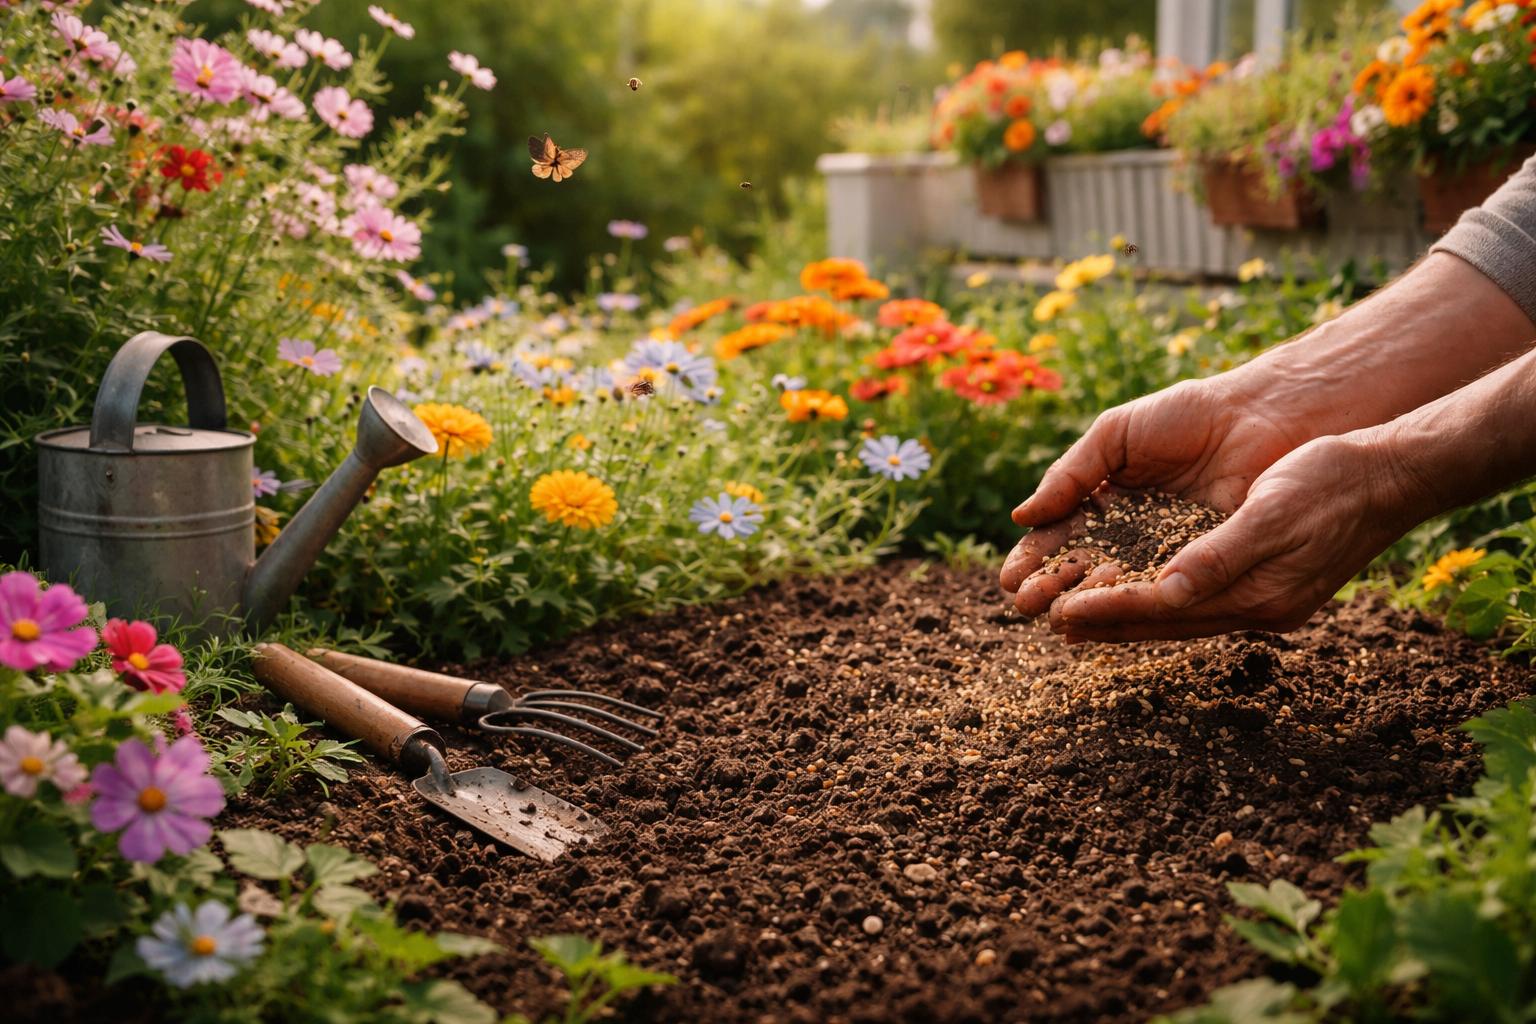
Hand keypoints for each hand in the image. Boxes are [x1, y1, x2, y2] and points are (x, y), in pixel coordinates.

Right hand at [1000, 376, 1310, 616]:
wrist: (1263, 416)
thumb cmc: (1189, 415)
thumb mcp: (1117, 435)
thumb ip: (1070, 474)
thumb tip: (1021, 518)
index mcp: (1104, 499)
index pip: (1058, 537)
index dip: (1033, 559)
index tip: (1010, 579)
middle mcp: (1130, 532)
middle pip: (1080, 569)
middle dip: (1050, 588)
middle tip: (1026, 605)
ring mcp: (1165, 553)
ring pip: (1116, 585)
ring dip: (1084, 602)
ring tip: (1058, 615)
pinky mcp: (1202, 567)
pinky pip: (1163, 590)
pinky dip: (1133, 604)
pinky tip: (1107, 614)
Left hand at [1044, 432, 1425, 641]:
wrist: (1390, 476)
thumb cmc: (1331, 481)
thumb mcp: (1272, 511)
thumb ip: (1219, 554)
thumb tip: (1165, 589)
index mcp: (1257, 597)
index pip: (1164, 610)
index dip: (1111, 610)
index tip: (1063, 612)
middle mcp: (1257, 609)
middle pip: (1166, 624)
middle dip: (1109, 624)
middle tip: (1053, 624)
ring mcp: (1264, 601)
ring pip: (1179, 616)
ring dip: (1129, 616)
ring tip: (1080, 617)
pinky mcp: (1267, 585)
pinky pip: (1199, 601)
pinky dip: (1161, 599)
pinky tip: (1138, 593)